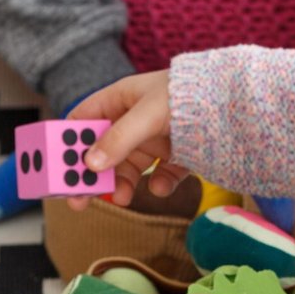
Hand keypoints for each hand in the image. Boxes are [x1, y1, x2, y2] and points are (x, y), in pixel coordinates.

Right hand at [64, 71, 192, 209]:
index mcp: (119, 99)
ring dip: (120, 184)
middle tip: (77, 199)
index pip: (82, 121)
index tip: (55, 168)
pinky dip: (157, 184)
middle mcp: (133, 120)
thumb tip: (90, 164)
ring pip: (126, 167)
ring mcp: (154, 138)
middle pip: (100, 150)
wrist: (239, 103)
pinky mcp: (177, 155)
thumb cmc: (190, 94)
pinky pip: (159, 175)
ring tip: (121, 198)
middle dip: (89, 175)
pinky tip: (160, 187)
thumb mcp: (149, 113)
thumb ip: (119, 139)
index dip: (65, 142)